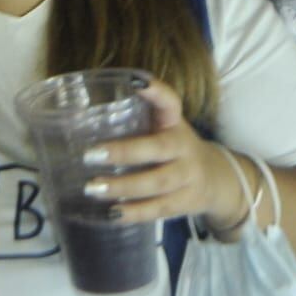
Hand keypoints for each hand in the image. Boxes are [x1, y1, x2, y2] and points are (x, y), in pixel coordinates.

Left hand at [80, 79, 247, 228]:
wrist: (217, 180)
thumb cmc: (174, 150)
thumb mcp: (163, 129)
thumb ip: (134, 120)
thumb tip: (79, 114)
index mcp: (175, 123)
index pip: (170, 102)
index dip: (156, 91)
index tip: (136, 81)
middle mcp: (184, 147)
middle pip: (159, 148)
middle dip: (125, 152)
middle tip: (90, 155)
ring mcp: (188, 176)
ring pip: (157, 182)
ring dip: (124, 186)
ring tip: (93, 188)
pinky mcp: (186, 202)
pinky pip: (159, 209)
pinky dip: (135, 213)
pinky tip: (112, 213)